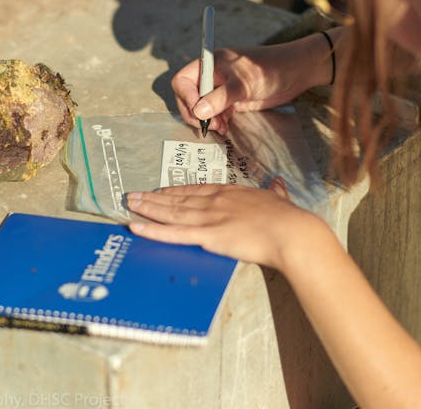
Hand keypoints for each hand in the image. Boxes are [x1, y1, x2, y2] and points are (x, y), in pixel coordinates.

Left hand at [126, 178, 335, 269]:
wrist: (291, 232)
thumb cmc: (288, 218)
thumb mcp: (279, 199)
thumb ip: (274, 192)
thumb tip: (278, 184)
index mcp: (231, 192)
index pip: (196, 189)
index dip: (176, 190)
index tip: (161, 190)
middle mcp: (215, 200)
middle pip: (178, 199)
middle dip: (155, 197)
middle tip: (135, 195)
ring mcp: (209, 217)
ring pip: (171, 212)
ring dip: (148, 208)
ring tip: (130, 204)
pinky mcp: (208, 236)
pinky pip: (174, 233)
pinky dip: (153, 230)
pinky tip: (136, 226)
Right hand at [172, 31, 341, 133]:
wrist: (295, 73)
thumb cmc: (269, 69)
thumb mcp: (243, 84)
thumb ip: (220, 98)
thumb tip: (198, 112)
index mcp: (209, 64)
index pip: (183, 81)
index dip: (186, 98)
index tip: (199, 113)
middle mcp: (212, 76)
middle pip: (188, 96)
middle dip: (194, 113)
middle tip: (210, 126)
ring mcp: (221, 88)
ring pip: (201, 107)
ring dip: (206, 120)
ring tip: (221, 128)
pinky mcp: (232, 100)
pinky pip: (215, 113)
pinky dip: (217, 122)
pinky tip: (226, 127)